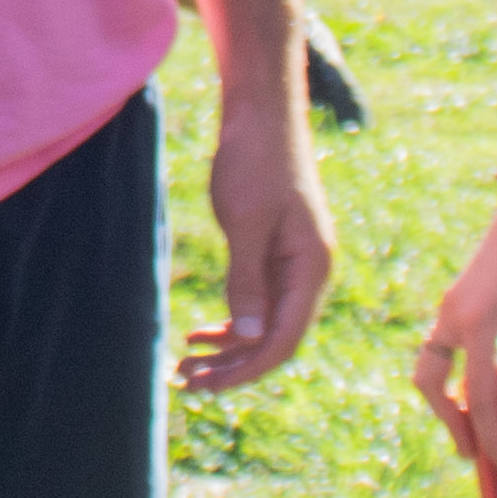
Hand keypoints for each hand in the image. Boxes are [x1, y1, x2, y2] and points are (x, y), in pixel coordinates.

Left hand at [180, 89, 335, 391]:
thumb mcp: (246, 221)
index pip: (284, 339)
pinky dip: (231, 322)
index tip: (206, 383)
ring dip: (228, 349)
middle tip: (185, 381)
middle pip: (274, 340)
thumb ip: (247, 279)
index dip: (246, 369)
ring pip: (264, 325)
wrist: (261, 114)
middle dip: (231, 366)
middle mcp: (309, 273)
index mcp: (311, 268)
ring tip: (186, 364)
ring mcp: (294, 264)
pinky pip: (257, 303)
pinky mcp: (275, 254)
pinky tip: (201, 334)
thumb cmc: (255, 161)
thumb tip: (248, 336)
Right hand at [411, 192, 496, 487]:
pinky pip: (448, 346)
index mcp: (477, 323)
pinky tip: (494, 384)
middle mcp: (454, 315)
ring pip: (432, 363)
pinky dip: (459, 374)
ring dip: (449, 398)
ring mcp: (453, 303)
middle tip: (479, 455)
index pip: (478, 399)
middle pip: (431, 382)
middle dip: (451, 423)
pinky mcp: (462, 296)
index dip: (495, 442)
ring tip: (480, 427)